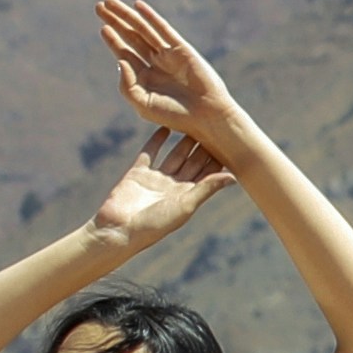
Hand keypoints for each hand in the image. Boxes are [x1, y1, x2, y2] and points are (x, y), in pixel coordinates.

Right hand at [87, 125, 226, 260]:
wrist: (118, 230)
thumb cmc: (154, 224)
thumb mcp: (185, 206)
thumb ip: (206, 188)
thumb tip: (234, 177)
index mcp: (187, 196)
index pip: (206, 174)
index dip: (217, 159)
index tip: (230, 141)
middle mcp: (173, 186)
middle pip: (192, 162)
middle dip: (203, 146)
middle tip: (215, 125)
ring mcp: (155, 179)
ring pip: (174, 155)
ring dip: (183, 141)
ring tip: (195, 122)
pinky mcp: (137, 174)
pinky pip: (149, 153)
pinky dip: (156, 141)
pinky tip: (165, 127)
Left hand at [96, 0, 251, 154]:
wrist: (206, 116)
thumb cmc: (175, 115)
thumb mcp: (143, 103)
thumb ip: (127, 84)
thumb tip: (120, 60)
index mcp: (145, 77)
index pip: (125, 53)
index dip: (113, 39)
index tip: (102, 28)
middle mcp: (156, 63)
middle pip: (131, 36)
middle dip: (115, 21)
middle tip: (98, 6)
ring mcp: (169, 54)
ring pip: (143, 29)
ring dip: (127, 15)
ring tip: (109, 1)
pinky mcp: (182, 49)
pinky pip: (163, 29)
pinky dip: (150, 17)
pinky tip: (138, 5)